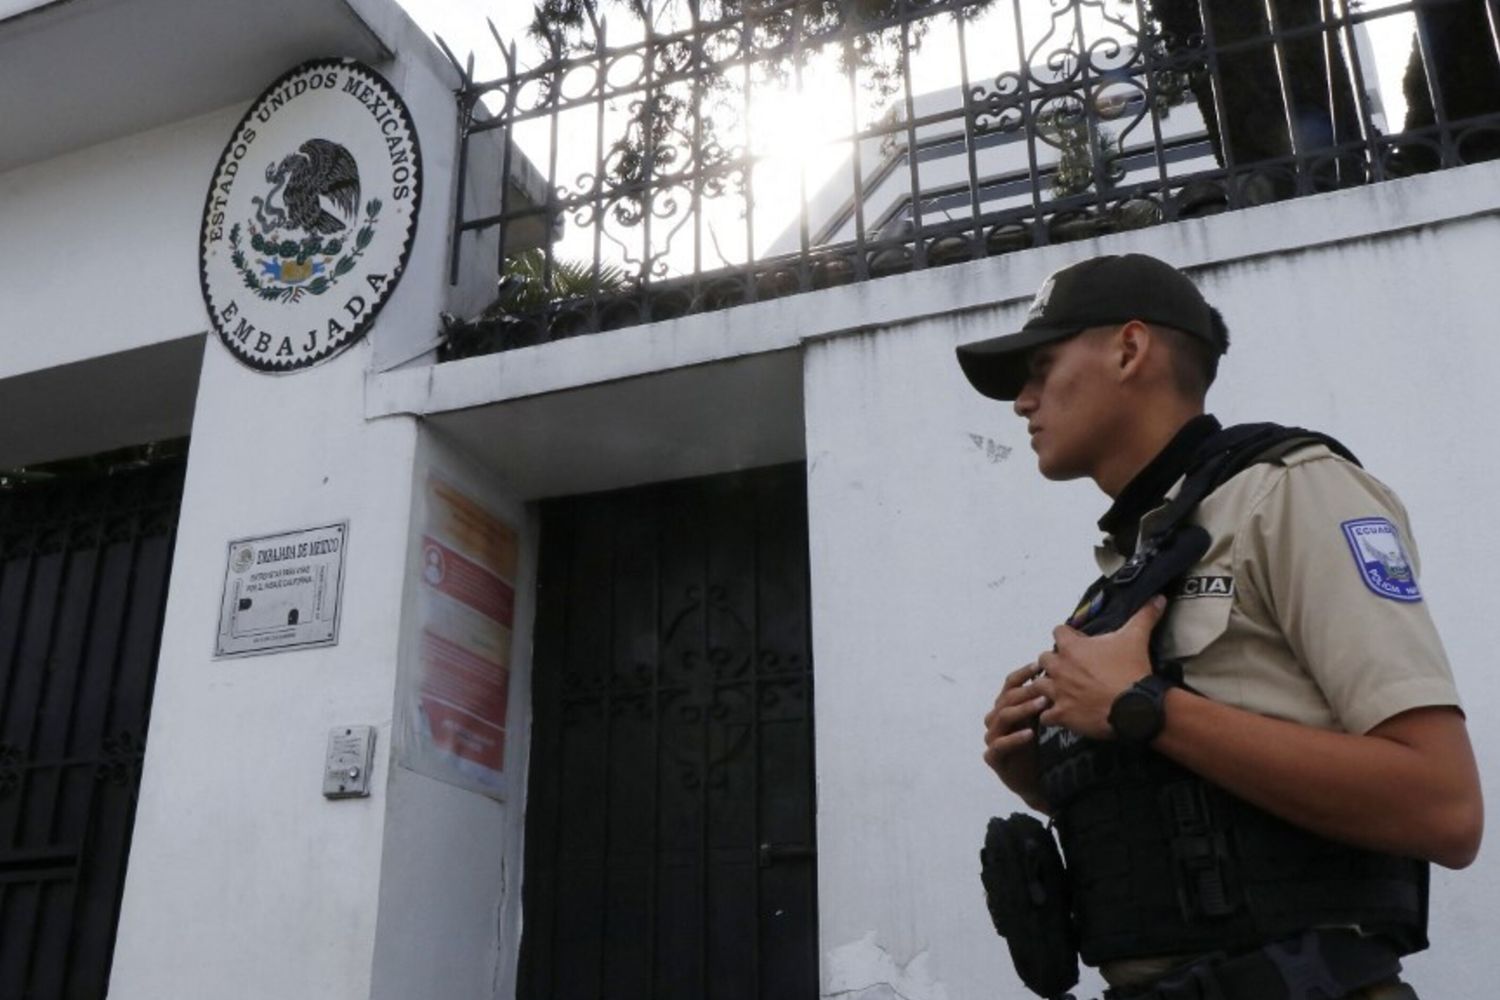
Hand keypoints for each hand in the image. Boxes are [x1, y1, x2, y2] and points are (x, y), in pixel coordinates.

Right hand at [983, 662, 1049, 809]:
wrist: (1035, 781)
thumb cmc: (1037, 747)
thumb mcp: (1040, 720)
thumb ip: (1041, 701)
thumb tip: (1057, 674)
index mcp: (1004, 707)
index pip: (1009, 684)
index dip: (1022, 674)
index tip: (1039, 665)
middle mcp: (995, 720)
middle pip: (1006, 699)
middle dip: (1026, 691)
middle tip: (1046, 687)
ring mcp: (991, 738)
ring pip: (1002, 717)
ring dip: (1022, 709)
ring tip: (1042, 705)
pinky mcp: (992, 757)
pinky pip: (1000, 745)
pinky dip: (1015, 738)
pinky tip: (1030, 734)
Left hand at [1033, 596, 1165, 739]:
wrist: (1134, 706)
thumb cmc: (1131, 670)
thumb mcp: (1137, 637)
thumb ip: (1145, 615)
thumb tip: (1159, 597)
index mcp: (1072, 647)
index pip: (1058, 632)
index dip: (1067, 636)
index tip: (1077, 642)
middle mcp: (1060, 668)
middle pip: (1044, 659)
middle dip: (1053, 662)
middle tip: (1068, 669)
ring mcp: (1058, 692)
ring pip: (1038, 686)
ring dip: (1046, 688)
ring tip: (1059, 691)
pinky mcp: (1061, 714)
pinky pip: (1045, 715)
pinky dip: (1050, 715)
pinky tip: (1059, 714)